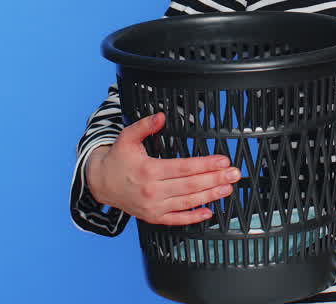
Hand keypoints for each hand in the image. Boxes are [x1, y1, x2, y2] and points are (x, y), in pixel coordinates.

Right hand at [85, 111, 240, 225]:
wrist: (100, 184)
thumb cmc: (117, 159)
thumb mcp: (127, 137)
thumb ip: (145, 126)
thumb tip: (161, 116)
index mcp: (149, 170)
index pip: (184, 167)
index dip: (206, 164)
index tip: (223, 160)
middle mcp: (153, 191)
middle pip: (190, 185)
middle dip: (215, 179)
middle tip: (234, 174)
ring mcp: (153, 207)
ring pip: (187, 202)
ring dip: (210, 196)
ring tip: (228, 188)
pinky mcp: (153, 217)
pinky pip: (176, 220)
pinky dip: (193, 218)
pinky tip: (209, 212)